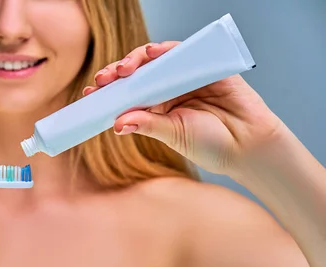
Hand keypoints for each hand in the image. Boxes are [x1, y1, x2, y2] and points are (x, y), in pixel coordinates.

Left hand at [83, 41, 286, 174]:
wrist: (248, 145)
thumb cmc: (211, 145)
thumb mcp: (173, 135)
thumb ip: (147, 125)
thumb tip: (117, 123)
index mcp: (157, 107)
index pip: (127, 94)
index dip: (108, 92)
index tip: (89, 94)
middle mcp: (168, 89)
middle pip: (136, 74)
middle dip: (115, 74)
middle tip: (101, 80)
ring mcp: (185, 76)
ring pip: (154, 60)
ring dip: (134, 60)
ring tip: (121, 70)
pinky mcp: (204, 66)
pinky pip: (181, 51)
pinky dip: (164, 49)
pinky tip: (150, 53)